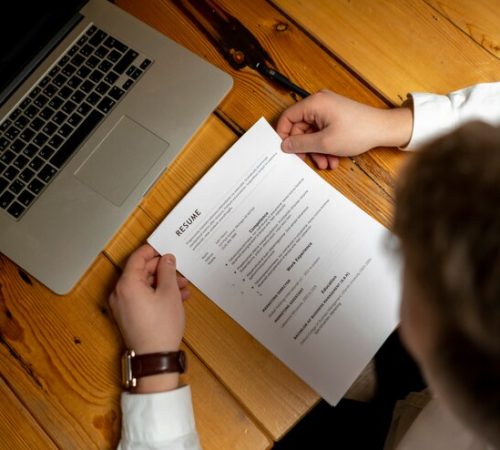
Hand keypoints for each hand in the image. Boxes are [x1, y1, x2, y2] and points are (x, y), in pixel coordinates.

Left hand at [109, 244, 189, 392]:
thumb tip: (167, 259)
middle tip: (179, 271)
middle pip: (140, 272)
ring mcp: (122, 306)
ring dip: (162, 283)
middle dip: (162, 270)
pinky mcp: (127, 315)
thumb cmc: (161, 326)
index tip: (165, 248)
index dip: (153, 251)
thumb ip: (167, 271)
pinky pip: (141, 297)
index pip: (137, 258)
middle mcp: (119, 293)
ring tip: (183, 288)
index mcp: (127, 284)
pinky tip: (175, 298)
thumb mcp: (169, 293)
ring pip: (143, 285)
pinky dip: (156, 294)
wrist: (154, 358)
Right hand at [276, 89, 412, 168]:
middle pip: (300, 128)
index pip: (288, 117)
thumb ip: (301, 144)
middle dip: (306, 148)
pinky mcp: (335, 117)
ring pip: (312, 133)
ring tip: (326, 163)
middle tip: (310, 162)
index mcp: (314, 104)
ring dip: (317, 151)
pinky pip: (322, 133)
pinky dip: (325, 146)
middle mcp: (319, 103)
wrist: (384, 129)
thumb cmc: (358, 132)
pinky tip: (333, 159)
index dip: (284, 135)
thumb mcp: (324, 143)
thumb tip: (285, 145)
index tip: (286, 151)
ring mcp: (328, 110)